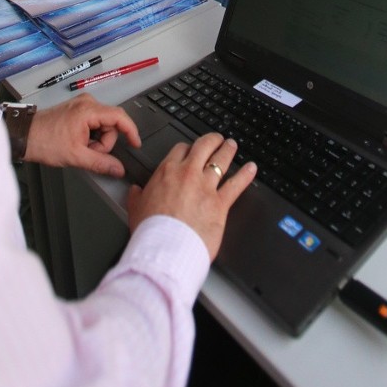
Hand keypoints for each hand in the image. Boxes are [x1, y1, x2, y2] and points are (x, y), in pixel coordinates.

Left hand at [24, 94, 140, 176]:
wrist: (25, 135)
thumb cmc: (44, 141)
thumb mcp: (75, 156)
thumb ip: (100, 163)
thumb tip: (118, 169)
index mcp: (88, 110)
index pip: (120, 117)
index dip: (131, 131)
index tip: (136, 143)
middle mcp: (87, 103)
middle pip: (111, 124)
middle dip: (104, 142)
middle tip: (88, 152)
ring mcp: (81, 105)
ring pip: (103, 125)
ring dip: (96, 140)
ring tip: (80, 147)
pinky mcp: (77, 109)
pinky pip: (94, 123)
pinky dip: (90, 135)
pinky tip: (77, 142)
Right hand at [127, 133, 256, 261]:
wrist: (165, 248)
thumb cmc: (150, 230)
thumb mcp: (136, 208)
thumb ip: (137, 196)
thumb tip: (134, 190)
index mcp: (167, 172)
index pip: (180, 149)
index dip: (187, 148)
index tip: (190, 149)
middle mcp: (188, 174)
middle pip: (204, 146)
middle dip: (212, 140)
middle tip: (217, 139)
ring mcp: (206, 187)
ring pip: (221, 160)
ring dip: (228, 150)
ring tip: (232, 145)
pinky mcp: (220, 203)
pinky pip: (236, 184)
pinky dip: (246, 175)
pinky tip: (252, 168)